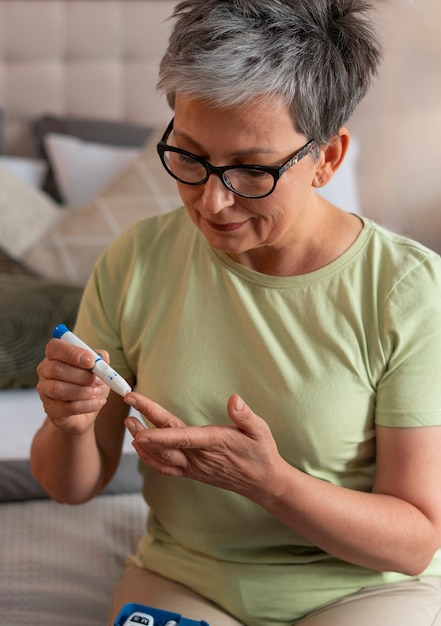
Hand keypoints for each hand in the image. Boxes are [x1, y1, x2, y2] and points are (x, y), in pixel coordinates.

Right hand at [36, 338, 109, 433]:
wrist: (84, 412)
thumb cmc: (89, 384)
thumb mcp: (97, 369)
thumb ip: (100, 359)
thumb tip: (102, 357)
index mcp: (55, 356)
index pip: (55, 348)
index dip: (73, 353)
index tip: (91, 361)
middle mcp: (45, 371)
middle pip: (56, 369)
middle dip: (82, 375)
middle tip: (99, 380)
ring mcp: (45, 391)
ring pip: (59, 389)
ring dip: (84, 391)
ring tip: (98, 391)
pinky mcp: (51, 409)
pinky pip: (68, 407)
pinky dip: (88, 404)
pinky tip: (98, 402)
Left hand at [124, 392, 285, 501]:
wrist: (263, 483)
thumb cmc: (261, 452)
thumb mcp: (260, 430)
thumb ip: (245, 415)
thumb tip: (234, 399)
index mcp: (214, 443)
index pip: (182, 437)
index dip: (160, 434)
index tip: (141, 430)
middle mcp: (200, 457)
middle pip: (166, 440)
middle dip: (144, 423)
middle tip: (129, 402)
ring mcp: (194, 466)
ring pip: (162, 455)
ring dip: (142, 440)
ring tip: (128, 421)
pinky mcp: (192, 472)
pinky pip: (166, 468)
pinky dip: (150, 459)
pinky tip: (139, 447)